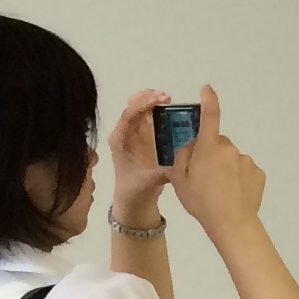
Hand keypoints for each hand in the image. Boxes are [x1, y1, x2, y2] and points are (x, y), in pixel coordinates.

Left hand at [106, 90, 171, 225]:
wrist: (133, 201)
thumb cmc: (135, 191)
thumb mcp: (147, 183)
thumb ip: (161, 174)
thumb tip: (179, 166)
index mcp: (120, 140)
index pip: (128, 116)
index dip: (143, 105)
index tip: (160, 99)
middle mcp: (125, 134)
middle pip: (132, 107)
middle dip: (147, 98)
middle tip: (166, 97)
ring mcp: (135, 135)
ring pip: (140, 110)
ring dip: (152, 101)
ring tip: (168, 99)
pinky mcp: (145, 138)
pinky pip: (150, 118)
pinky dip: (158, 110)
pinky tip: (171, 109)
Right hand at [168, 86, 267, 236]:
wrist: (231, 222)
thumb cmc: (200, 201)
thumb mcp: (178, 178)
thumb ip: (182, 155)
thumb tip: (192, 144)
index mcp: (208, 148)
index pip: (210, 117)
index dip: (209, 100)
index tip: (208, 89)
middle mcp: (229, 149)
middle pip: (218, 144)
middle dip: (211, 153)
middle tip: (204, 176)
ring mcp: (246, 161)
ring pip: (232, 158)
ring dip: (226, 168)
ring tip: (220, 190)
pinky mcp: (259, 173)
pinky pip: (245, 170)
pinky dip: (239, 178)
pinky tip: (234, 193)